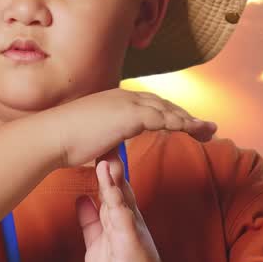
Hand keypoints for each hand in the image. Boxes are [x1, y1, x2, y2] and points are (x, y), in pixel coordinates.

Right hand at [47, 88, 217, 168]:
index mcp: (118, 101)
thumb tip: (114, 163)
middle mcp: (125, 97)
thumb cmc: (67, 141)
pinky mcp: (129, 114)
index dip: (172, 115)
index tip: (188, 126)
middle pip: (165, 105)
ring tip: (209, 131)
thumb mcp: (94, 141)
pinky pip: (162, 118)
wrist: (52, 135)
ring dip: (191, 121)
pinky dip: (179, 123)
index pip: (152, 106)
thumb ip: (109, 148)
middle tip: (209, 128)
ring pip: (168, 110)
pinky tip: (193, 130)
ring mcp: (127, 103)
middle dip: (188, 116)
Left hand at [75, 144, 172, 261]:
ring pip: (120, 198)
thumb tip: (82, 200)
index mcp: (117, 217)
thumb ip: (91, 221)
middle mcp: (125, 218)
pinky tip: (111, 192)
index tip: (91, 147)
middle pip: (116, 185)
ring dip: (113, 180)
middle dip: (108, 164)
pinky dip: (117, 204)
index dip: (100, 167)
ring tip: (104, 161)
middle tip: (102, 141)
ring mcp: (130, 228)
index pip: (108, 187)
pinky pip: (124, 219)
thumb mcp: (98, 243)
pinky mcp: (132, 240)